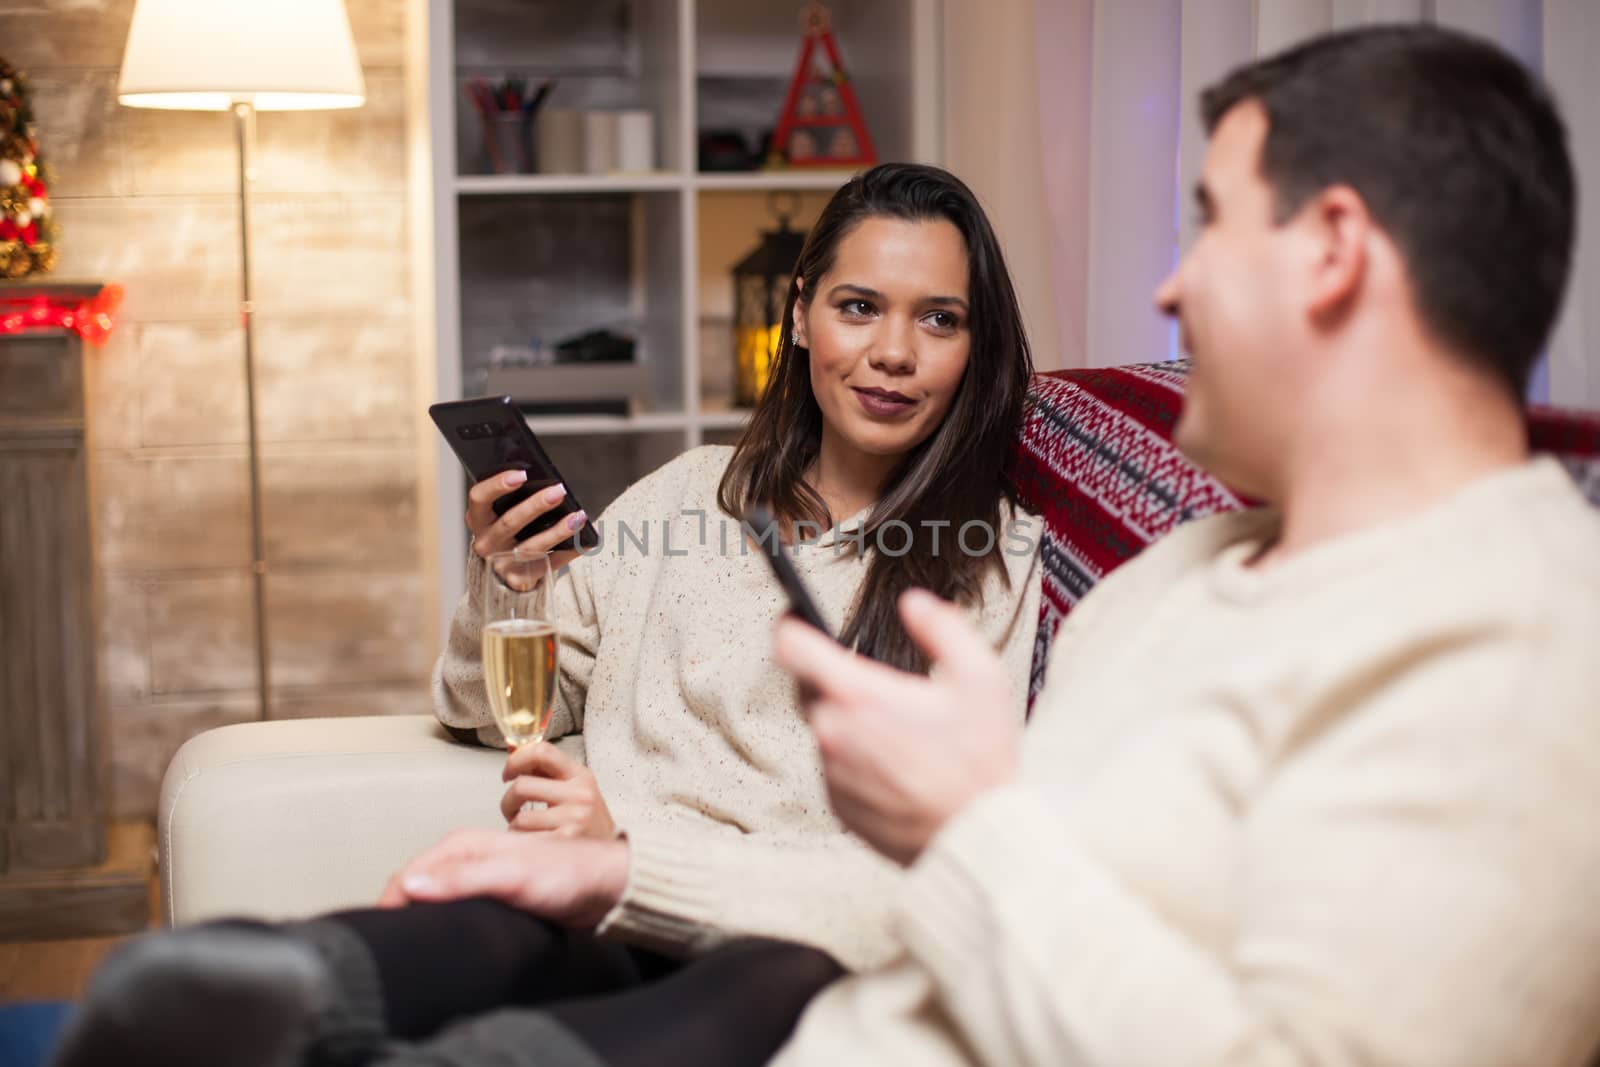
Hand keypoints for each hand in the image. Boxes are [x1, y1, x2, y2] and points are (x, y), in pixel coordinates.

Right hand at [377, 828, 628, 927]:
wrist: (603, 888)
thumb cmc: (566, 875)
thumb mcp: (511, 875)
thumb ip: (463, 879)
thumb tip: (412, 884)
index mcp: (463, 845)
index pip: (410, 874)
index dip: (391, 903)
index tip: (383, 935)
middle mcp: (467, 858)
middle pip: (417, 886)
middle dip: (399, 911)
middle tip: (392, 946)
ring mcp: (479, 877)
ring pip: (434, 899)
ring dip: (420, 916)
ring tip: (409, 945)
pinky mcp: (492, 896)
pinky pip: (455, 909)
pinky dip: (442, 921)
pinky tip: (440, 939)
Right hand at [467, 471, 586, 566]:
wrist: (506, 570)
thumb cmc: (508, 532)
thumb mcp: (500, 514)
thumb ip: (513, 499)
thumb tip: (545, 480)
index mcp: (478, 519)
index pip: (479, 497)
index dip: (497, 484)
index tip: (521, 474)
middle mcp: (486, 542)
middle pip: (510, 522)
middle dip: (536, 505)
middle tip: (558, 491)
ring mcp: (501, 563)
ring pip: (532, 546)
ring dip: (557, 531)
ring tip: (577, 517)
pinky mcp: (520, 578)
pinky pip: (549, 564)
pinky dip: (568, 551)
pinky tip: (583, 541)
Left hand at [501, 741, 616, 838]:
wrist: (608, 852)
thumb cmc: (586, 819)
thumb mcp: (575, 787)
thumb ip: (548, 772)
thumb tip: (514, 758)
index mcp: (580, 775)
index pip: (542, 752)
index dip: (516, 760)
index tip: (508, 773)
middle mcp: (579, 796)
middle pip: (522, 786)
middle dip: (508, 800)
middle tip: (512, 808)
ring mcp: (573, 821)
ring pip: (519, 819)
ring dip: (514, 826)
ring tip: (526, 829)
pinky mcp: (564, 844)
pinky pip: (525, 841)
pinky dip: (521, 842)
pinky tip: (531, 842)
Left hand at [773, 589, 1020, 864]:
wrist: (979, 838)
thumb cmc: (981, 762)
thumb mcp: (980, 678)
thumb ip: (942, 629)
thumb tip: (914, 604)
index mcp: (861, 696)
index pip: (792, 648)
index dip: (791, 626)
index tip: (795, 619)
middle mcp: (834, 735)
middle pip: (807, 688)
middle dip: (833, 679)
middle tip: (877, 686)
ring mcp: (833, 774)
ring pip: (825, 731)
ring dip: (850, 724)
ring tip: (901, 734)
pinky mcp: (839, 807)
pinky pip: (836, 770)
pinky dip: (857, 761)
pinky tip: (898, 766)